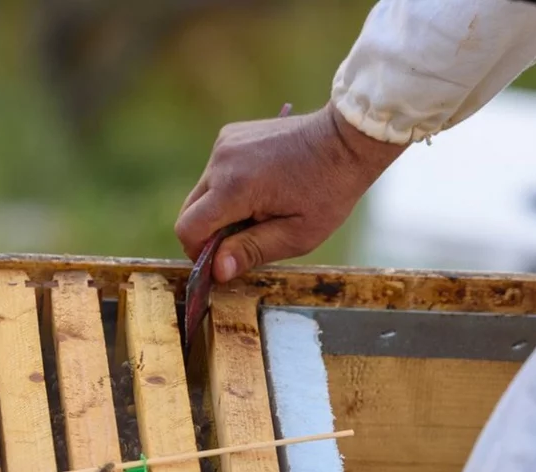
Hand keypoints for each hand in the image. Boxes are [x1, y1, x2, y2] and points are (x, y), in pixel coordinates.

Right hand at [175, 102, 405, 283]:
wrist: (347, 138)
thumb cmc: (329, 190)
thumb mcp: (297, 234)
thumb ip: (252, 251)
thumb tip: (216, 271)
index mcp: (235, 187)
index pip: (188, 228)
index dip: (199, 252)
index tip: (223, 261)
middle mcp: (222, 161)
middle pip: (190, 211)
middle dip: (209, 233)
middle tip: (244, 240)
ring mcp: (224, 144)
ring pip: (202, 193)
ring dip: (220, 210)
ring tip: (259, 210)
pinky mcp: (230, 136)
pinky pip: (215, 174)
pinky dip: (227, 189)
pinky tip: (260, 188)